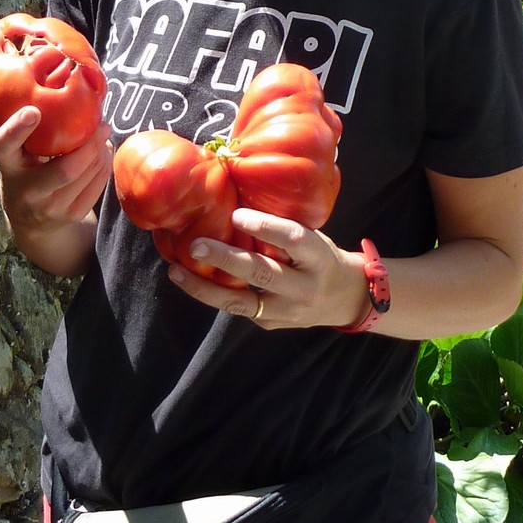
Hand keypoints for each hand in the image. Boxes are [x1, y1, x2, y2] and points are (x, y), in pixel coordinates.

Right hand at [0, 105, 112, 237]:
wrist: (30, 223)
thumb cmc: (27, 172)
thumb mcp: (19, 154)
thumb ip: (33, 132)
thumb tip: (70, 93)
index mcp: (8, 166)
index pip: (3, 147)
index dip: (16, 129)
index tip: (33, 111)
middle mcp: (25, 190)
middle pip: (64, 169)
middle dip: (90, 144)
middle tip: (101, 123)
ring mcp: (49, 207)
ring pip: (85, 174)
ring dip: (101, 150)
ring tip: (103, 135)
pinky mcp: (70, 215)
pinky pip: (97, 186)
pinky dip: (105, 164)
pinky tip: (103, 152)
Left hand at [166, 207, 367, 330]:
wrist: (346, 298)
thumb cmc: (322, 256)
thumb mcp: (314, 237)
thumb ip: (284, 227)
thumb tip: (238, 199)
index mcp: (318, 257)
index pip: (293, 240)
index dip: (266, 227)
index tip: (236, 213)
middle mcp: (303, 287)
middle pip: (261, 272)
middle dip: (225, 259)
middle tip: (195, 244)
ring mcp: (286, 310)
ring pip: (240, 302)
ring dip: (204, 288)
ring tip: (176, 270)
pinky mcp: (270, 323)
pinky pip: (238, 308)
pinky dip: (212, 294)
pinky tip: (190, 280)